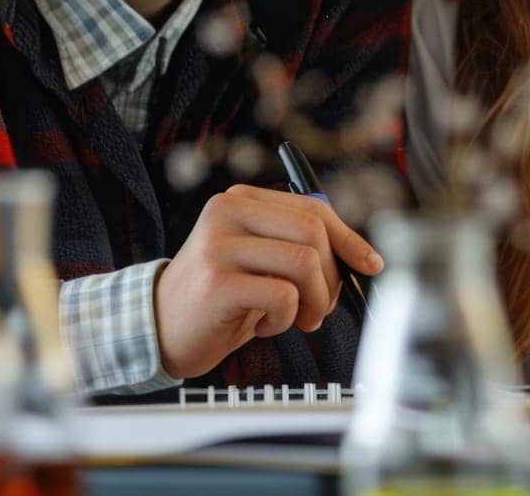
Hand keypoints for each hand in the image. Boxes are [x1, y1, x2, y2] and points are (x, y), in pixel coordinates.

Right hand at [153, 184, 383, 379]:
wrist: (159, 329)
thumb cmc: (220, 297)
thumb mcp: (259, 260)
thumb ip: (299, 246)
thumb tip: (364, 257)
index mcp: (240, 199)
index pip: (313, 208)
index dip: (349, 238)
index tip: (370, 264)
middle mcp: (227, 211)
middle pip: (313, 231)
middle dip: (331, 277)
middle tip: (320, 308)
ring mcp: (219, 244)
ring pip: (304, 262)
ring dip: (312, 301)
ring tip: (293, 319)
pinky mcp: (217, 282)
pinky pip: (283, 296)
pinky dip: (285, 318)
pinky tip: (261, 326)